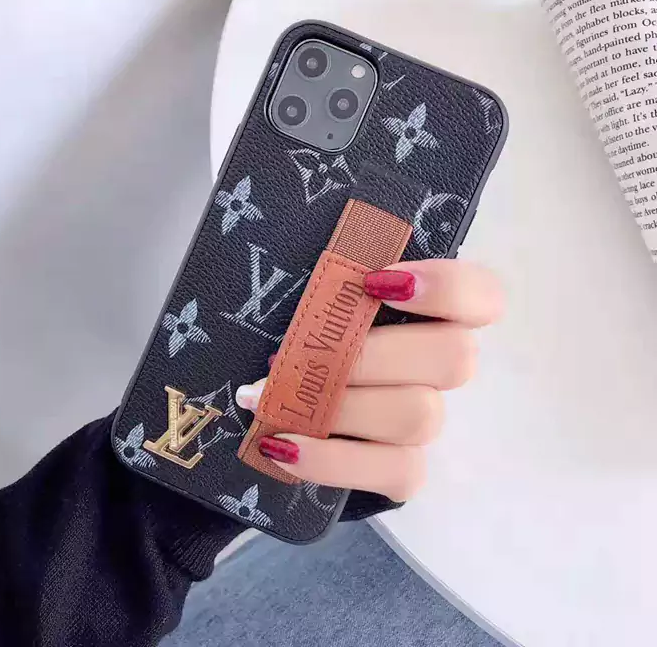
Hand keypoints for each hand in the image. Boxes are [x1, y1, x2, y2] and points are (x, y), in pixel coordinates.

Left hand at [235, 260, 502, 501]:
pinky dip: (330, 461)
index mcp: (428, 312)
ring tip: (271, 399)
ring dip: (341, 407)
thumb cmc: (299, 336)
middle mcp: (439, 367)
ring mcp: (426, 421)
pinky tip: (279, 445)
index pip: (482, 295)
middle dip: (369, 355)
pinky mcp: (405, 471)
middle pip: (454, 358)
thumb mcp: (312, 300)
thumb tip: (326, 281)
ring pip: (420, 415)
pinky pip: (396, 472)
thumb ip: (332, 285)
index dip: (445, 287)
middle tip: (300, 355)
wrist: (282, 407)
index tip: (374, 282)